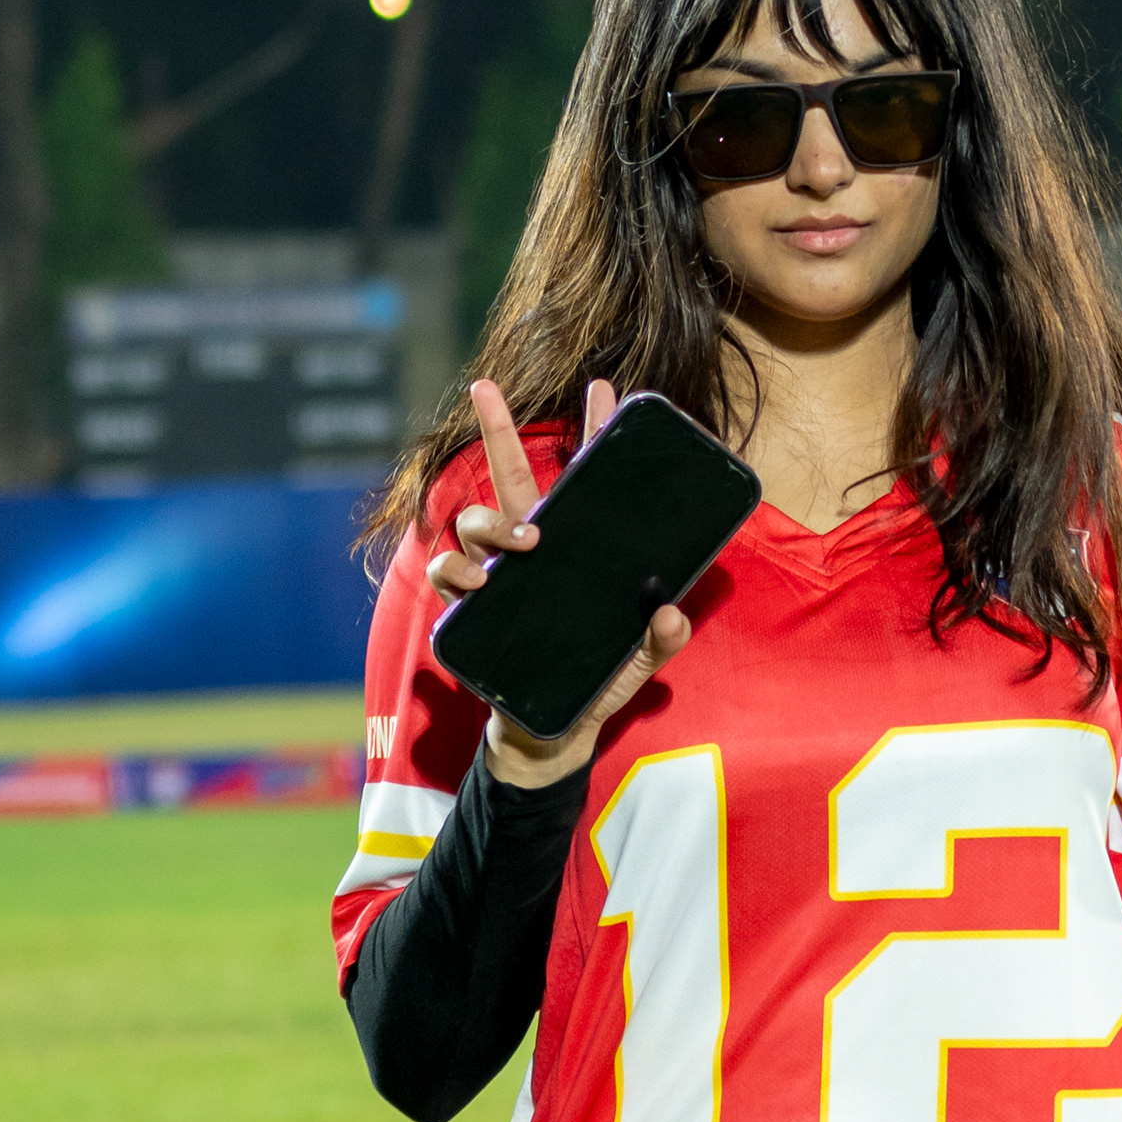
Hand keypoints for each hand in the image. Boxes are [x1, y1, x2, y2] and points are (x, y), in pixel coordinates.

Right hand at [427, 377, 691, 787]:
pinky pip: (450, 576)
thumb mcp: (640, 659)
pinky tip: (479, 583)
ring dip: (492, 521)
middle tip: (485, 387)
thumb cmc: (595, 683)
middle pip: (508, 476)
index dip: (592, 433)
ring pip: (474, 521)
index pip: (582, 479)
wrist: (552, 735)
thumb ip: (662, 637)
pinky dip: (458, 573)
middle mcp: (530, 551)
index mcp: (574, 547)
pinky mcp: (471, 610)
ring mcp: (496, 576)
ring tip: (525, 542)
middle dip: (496, 426)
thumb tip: (671, 612)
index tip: (604, 389)